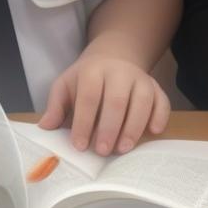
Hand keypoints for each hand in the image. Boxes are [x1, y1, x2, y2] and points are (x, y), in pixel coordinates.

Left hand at [37, 55, 170, 154]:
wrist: (113, 56)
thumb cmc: (86, 77)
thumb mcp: (66, 85)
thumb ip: (56, 106)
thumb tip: (45, 127)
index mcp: (93, 71)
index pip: (89, 97)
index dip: (84, 122)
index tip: (80, 145)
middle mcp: (119, 72)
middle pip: (117, 100)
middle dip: (110, 128)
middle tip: (102, 151)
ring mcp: (140, 78)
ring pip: (142, 101)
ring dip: (134, 127)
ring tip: (123, 149)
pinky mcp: (155, 86)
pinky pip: (162, 100)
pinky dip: (160, 116)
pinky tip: (153, 132)